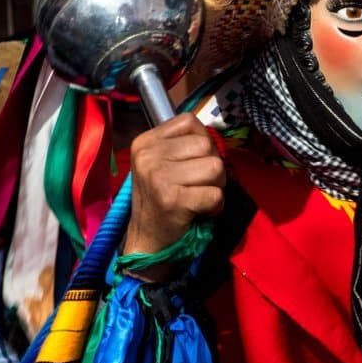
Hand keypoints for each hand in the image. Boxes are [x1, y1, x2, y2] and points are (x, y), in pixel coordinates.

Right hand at [122, 113, 225, 275]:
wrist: (148, 241)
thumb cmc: (162, 198)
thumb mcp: (164, 162)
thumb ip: (185, 143)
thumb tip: (215, 136)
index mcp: (145, 141)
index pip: (190, 122)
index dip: (202, 143)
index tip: (192, 164)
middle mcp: (148, 156)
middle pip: (206, 145)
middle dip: (212, 166)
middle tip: (198, 185)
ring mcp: (157, 177)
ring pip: (215, 167)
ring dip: (216, 186)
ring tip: (198, 197)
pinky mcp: (172, 199)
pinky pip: (215, 194)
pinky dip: (215, 206)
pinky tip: (199, 211)